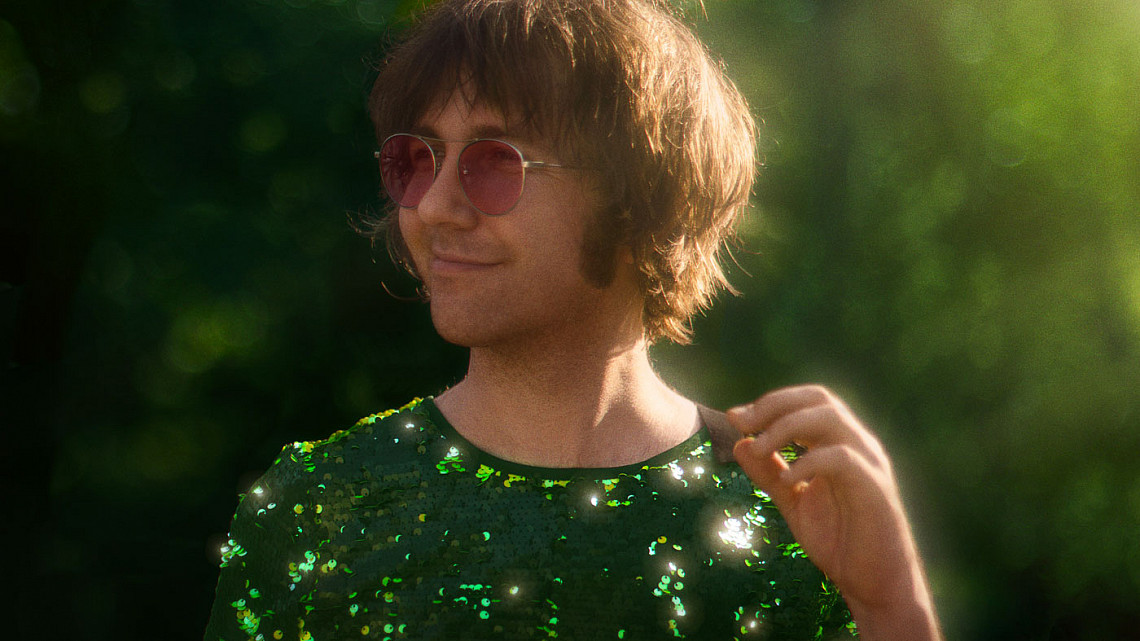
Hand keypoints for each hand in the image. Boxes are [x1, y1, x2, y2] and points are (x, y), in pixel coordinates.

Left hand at [727, 385, 940, 640]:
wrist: (875, 586)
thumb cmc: (839, 541)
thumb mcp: (793, 502)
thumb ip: (768, 473)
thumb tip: (739, 442)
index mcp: (839, 444)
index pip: (807, 401)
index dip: (770, 403)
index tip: (735, 419)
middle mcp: (857, 445)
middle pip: (819, 399)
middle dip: (775, 405)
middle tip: (742, 424)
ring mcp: (869, 463)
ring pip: (830, 418)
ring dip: (787, 426)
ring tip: (760, 448)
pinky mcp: (874, 487)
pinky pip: (841, 458)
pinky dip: (808, 461)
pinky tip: (786, 479)